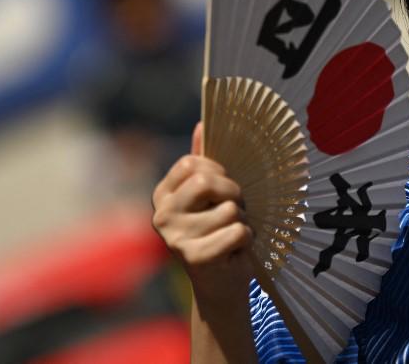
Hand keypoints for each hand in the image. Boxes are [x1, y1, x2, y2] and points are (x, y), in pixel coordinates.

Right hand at [152, 123, 253, 302]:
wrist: (221, 286)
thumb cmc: (218, 232)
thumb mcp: (209, 196)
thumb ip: (203, 162)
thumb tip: (202, 123)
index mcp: (162, 196)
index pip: (191, 164)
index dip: (217, 172)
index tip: (223, 189)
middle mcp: (161, 215)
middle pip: (207, 182)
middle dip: (233, 193)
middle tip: (236, 209)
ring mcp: (175, 238)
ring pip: (229, 209)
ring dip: (243, 220)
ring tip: (233, 235)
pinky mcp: (194, 258)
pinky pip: (238, 231)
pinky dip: (247, 239)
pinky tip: (236, 251)